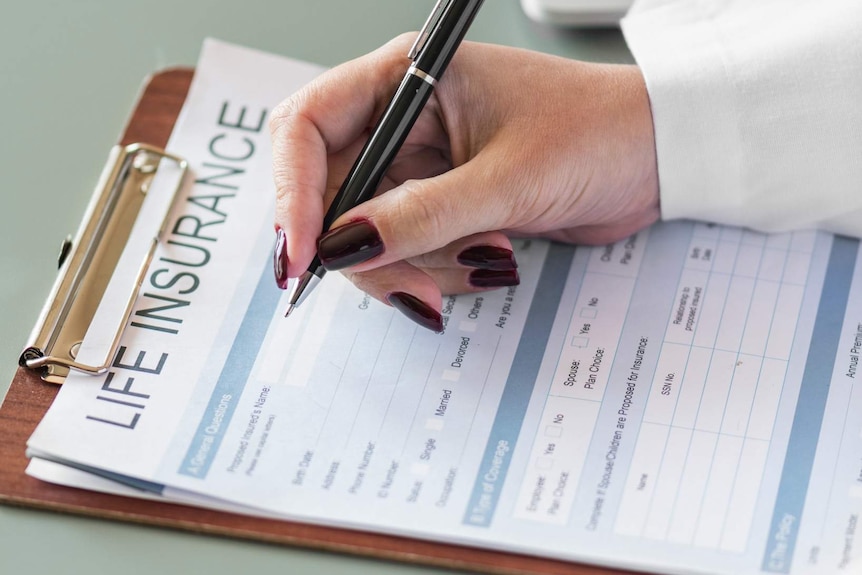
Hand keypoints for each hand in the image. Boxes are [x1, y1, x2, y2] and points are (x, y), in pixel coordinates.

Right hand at [270, 35, 658, 330]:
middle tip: (412, 288)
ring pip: (369, 234)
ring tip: (487, 256)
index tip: (302, 257)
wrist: (655, 159)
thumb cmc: (597, 135)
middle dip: (367, 250)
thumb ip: (422, 216)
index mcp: (407, 78)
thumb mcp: (507, 179)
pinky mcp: (440, 204)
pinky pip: (408, 250)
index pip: (308, 127)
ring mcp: (420, 166)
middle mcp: (403, 120)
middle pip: (332, 195)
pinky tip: (492, 257)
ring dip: (417, 265)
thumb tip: (346, 248)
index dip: (293, 194)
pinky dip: (440, 270)